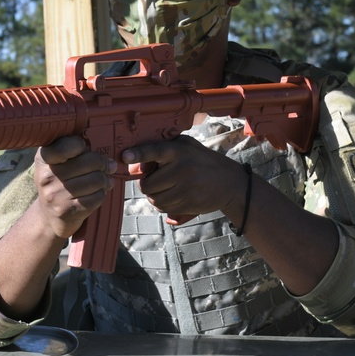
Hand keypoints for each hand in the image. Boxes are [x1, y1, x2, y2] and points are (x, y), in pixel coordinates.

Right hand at [32, 135, 115, 238]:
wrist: (49, 215)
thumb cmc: (58, 183)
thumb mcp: (55, 163)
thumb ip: (72, 151)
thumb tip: (105, 153)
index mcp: (43, 159)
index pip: (67, 145)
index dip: (81, 145)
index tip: (84, 148)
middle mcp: (47, 177)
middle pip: (89, 162)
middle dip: (103, 163)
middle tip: (108, 165)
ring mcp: (57, 195)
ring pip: (96, 180)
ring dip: (105, 180)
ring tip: (105, 180)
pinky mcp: (68, 210)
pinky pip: (97, 197)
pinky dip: (102, 193)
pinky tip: (99, 192)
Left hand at [123, 135, 247, 224]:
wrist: (230, 183)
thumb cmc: (202, 161)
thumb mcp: (186, 147)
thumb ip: (161, 151)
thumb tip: (134, 167)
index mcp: (179, 151)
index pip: (155, 151)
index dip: (138, 154)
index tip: (125, 156)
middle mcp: (182, 169)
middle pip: (147, 184)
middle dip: (147, 184)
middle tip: (156, 180)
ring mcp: (185, 188)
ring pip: (154, 199)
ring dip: (154, 196)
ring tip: (166, 188)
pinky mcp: (188, 204)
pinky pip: (164, 208)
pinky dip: (163, 205)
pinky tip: (173, 197)